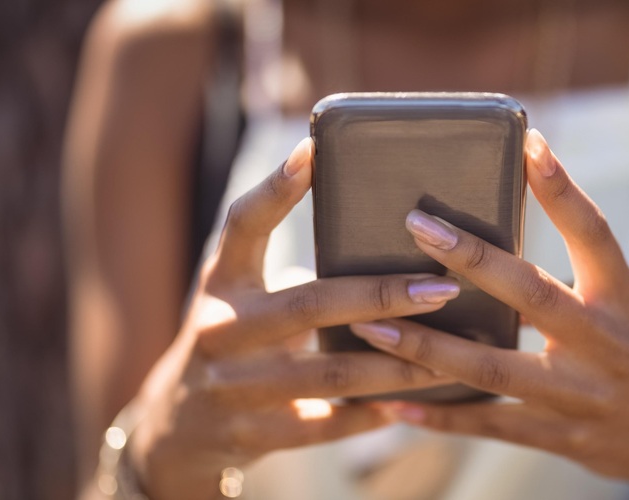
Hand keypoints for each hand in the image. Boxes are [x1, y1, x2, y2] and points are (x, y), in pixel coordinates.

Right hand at [126, 138, 457, 499]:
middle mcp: (222, 329)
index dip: (275, 189)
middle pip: (308, 304)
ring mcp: (233, 387)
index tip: (313, 151)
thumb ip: (296, 276)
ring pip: (329, 375)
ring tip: (451, 357)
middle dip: (382, 295)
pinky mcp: (250, 435)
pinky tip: (408, 406)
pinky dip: (370, 417)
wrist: (177, 429)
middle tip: (443, 288)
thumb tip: (394, 247)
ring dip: (396, 365)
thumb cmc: (232, 343)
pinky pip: (325, 426)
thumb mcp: (242, 299)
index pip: (243, 226)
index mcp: (220, 283)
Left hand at [349, 130, 628, 499]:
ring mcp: (580, 395)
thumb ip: (580, 268)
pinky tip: (396, 405)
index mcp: (623, 298)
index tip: (529, 142)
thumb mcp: (627, 304)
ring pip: (493, 368)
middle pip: (532, 293)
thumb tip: (508, 218)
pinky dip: (442, 416)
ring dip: (429, 347)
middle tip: (417, 225)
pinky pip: (490, 427)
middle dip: (471, 258)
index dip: (562, 189)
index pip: (594, 233)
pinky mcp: (560, 438)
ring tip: (373, 324)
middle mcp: (603, 342)